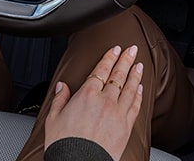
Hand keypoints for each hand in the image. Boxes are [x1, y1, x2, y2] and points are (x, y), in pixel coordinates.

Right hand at [45, 45, 144, 160]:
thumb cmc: (64, 144)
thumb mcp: (54, 118)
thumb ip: (60, 99)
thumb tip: (62, 87)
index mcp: (87, 95)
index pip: (101, 70)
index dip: (109, 58)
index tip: (115, 49)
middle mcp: (105, 101)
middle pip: (118, 75)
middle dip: (126, 60)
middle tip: (132, 50)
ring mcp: (118, 113)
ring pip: (130, 88)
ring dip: (135, 75)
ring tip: (139, 65)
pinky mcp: (126, 126)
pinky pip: (135, 106)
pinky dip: (138, 95)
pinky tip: (140, 89)